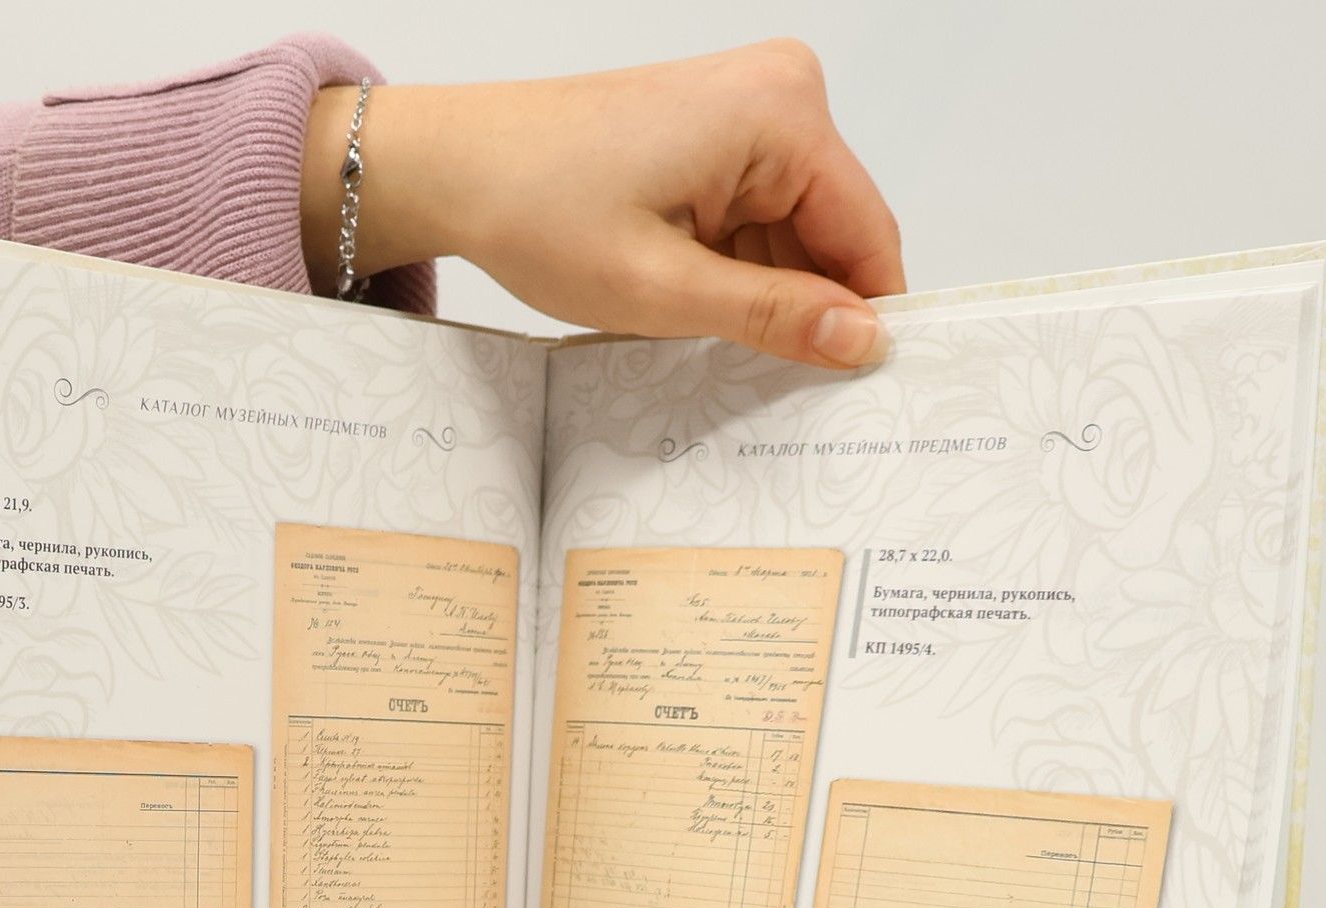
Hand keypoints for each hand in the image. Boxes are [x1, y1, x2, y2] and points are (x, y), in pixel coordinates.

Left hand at [303, 41, 903, 369]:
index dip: (865, 320)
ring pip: (797, 236)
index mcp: (781, 115)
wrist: (456, 166)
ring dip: (764, 294)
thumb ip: (773, 318)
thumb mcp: (662, 289)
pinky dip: (738, 272)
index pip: (868, 236)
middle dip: (806, 309)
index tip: (857, 394)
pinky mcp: (720, 133)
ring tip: (701, 331)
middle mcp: (780, 95)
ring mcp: (751, 110)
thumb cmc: (537, 209)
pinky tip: (693, 303)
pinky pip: (761, 219)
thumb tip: (863, 341)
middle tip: (762, 381)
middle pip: (835, 236)